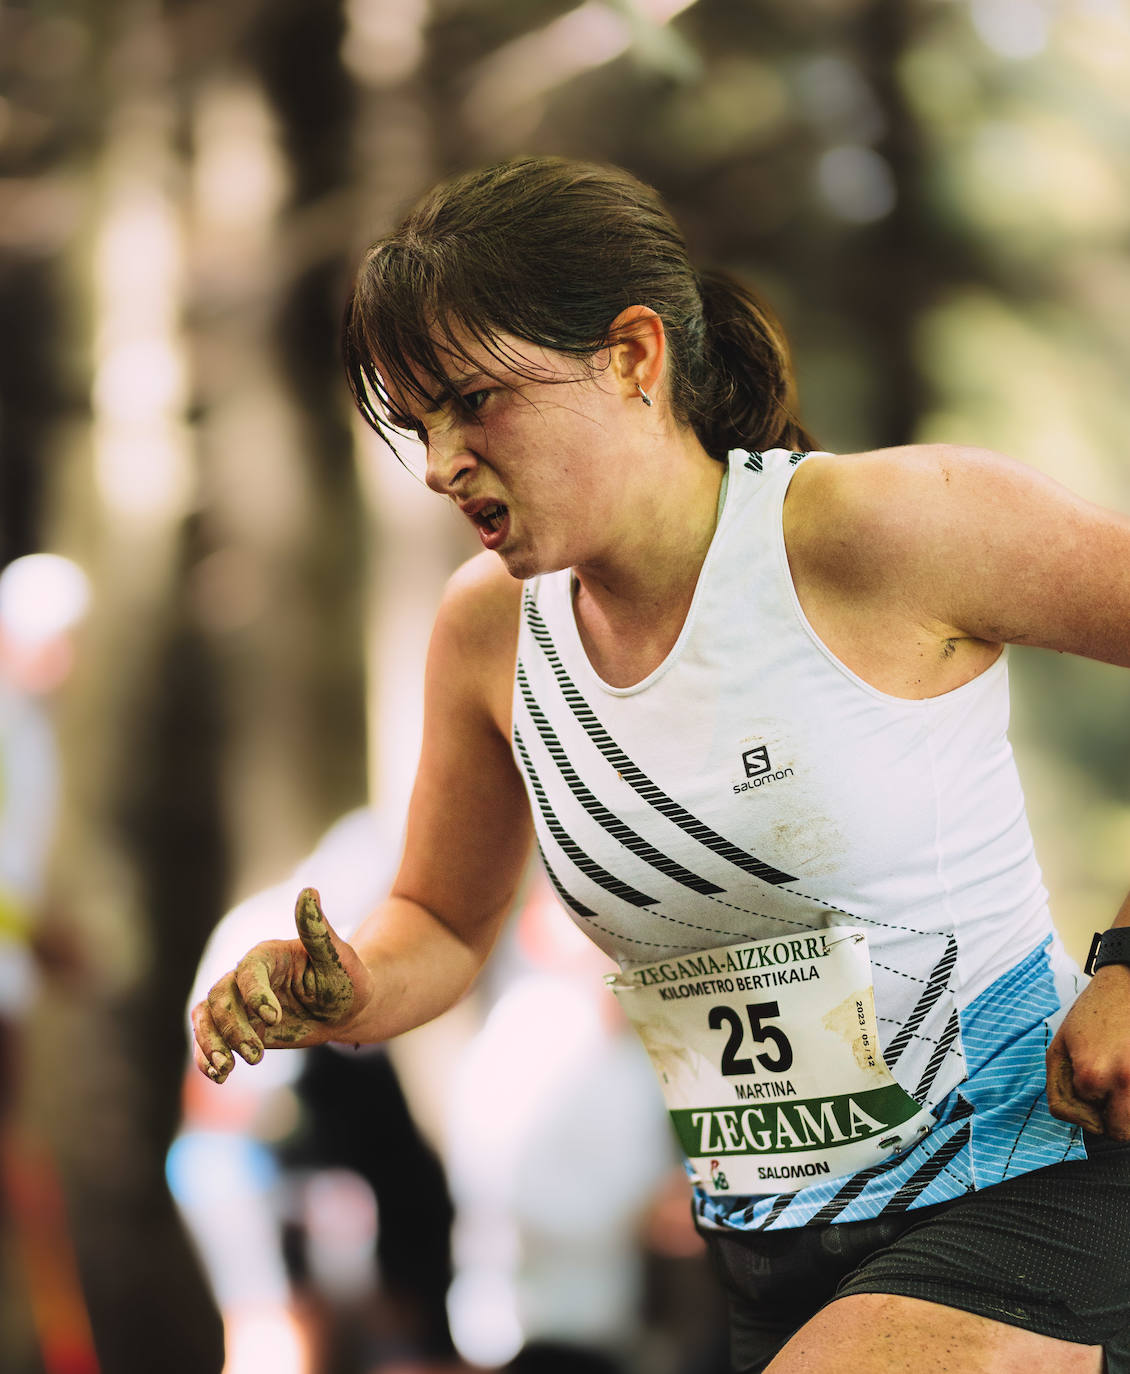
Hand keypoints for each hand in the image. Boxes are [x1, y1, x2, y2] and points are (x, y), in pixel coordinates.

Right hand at [191, 887, 373, 1083]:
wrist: (346, 1008)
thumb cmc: (348, 979)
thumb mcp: (338, 958)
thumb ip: (319, 930)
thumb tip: (309, 892)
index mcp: (268, 955)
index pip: (248, 972)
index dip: (255, 995)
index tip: (275, 1019)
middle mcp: (247, 976)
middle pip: (220, 997)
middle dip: (232, 1028)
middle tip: (255, 1056)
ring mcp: (239, 1002)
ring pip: (207, 1017)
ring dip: (210, 1044)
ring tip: (226, 1070)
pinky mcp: (238, 1025)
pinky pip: (210, 1038)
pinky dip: (207, 1056)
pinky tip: (218, 1075)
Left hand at [1046, 964, 1129, 1139]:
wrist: (1127, 986)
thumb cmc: (1092, 1015)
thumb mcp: (1060, 1048)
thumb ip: (1060, 1089)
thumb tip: (1077, 1119)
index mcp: (1092, 1074)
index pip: (1085, 1117)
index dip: (1083, 1100)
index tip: (1088, 1077)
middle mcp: (1125, 1081)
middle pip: (1120, 1132)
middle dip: (1111, 1117)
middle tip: (1109, 1089)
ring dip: (1128, 1110)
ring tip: (1121, 1081)